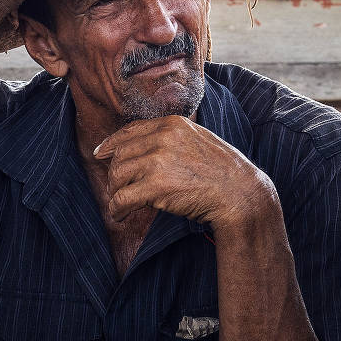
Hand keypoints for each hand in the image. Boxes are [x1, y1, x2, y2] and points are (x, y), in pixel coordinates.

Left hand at [93, 116, 278, 234]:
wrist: (240, 194)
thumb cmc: (223, 173)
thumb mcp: (198, 142)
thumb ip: (173, 140)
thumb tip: (144, 150)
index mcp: (173, 124)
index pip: (131, 130)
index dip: (112, 143)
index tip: (101, 153)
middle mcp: (163, 137)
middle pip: (122, 154)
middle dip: (115, 174)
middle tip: (116, 190)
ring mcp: (159, 160)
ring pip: (118, 175)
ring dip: (115, 193)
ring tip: (120, 205)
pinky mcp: (157, 185)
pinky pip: (123, 198)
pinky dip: (117, 209)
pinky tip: (121, 216)